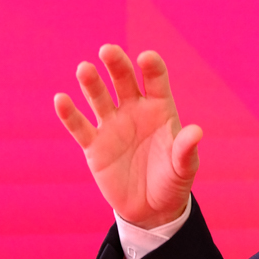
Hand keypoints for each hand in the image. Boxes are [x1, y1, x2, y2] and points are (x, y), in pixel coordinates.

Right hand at [54, 45, 202, 228]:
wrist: (151, 208)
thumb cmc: (173, 182)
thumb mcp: (184, 168)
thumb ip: (186, 149)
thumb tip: (196, 132)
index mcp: (160, 109)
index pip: (156, 81)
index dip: (151, 68)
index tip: (146, 58)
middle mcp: (134, 111)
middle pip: (123, 81)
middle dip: (116, 65)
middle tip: (107, 50)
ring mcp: (112, 126)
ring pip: (99, 98)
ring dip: (91, 83)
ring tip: (84, 68)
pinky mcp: (94, 146)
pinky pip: (80, 127)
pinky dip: (69, 114)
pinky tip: (61, 99)